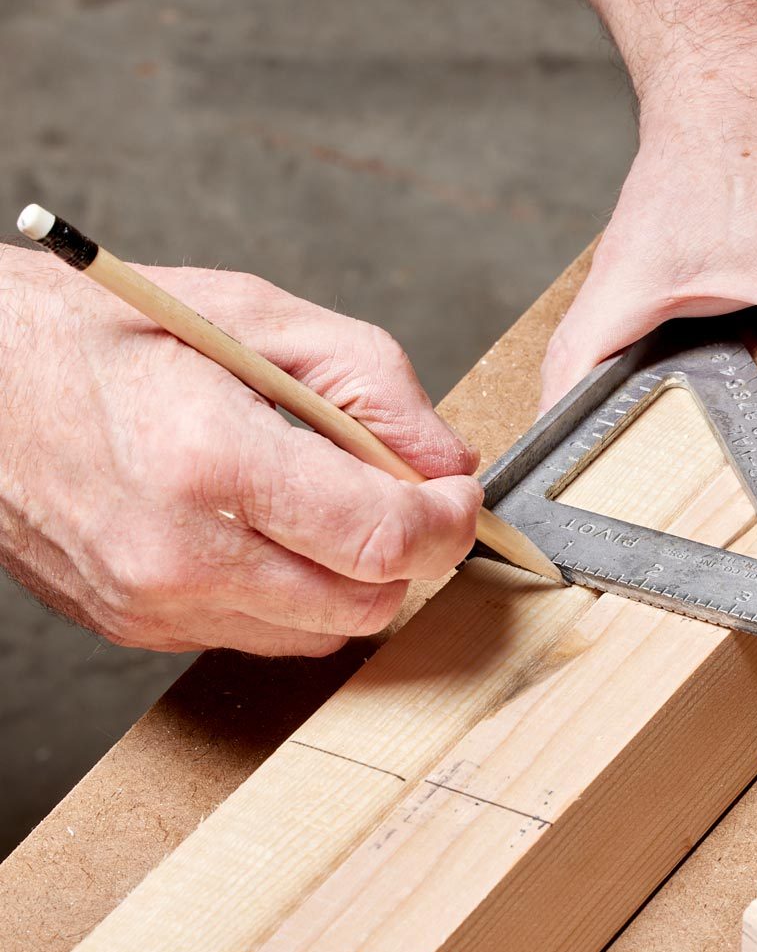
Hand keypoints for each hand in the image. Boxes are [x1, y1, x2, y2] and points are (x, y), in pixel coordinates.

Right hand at [0, 248, 481, 654]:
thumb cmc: (106, 334)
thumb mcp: (257, 316)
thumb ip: (373, 386)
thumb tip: (446, 462)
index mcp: (210, 462)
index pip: (380, 540)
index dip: (446, 522)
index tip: (456, 495)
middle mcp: (178, 555)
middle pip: (366, 603)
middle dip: (410, 552)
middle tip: (402, 493)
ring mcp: (154, 604)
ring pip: (323, 633)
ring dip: (355, 577)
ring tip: (326, 502)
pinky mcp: (139, 628)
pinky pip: (265, 635)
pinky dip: (297, 592)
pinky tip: (271, 530)